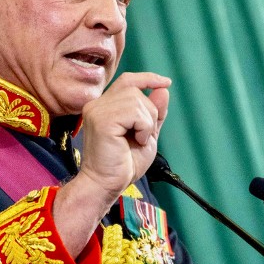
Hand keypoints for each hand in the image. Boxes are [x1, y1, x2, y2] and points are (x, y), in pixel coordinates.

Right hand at [77, 71, 170, 198]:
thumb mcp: (146, 134)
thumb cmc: (123, 164)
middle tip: (144, 135)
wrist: (107, 185)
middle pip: (135, 90)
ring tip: (139, 139)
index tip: (166, 82)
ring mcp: (97, 111)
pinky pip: (134, 112)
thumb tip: (163, 89)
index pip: (127, 81)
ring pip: (136, 99)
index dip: (147, 78)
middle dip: (150, 111)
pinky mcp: (101, 120)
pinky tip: (136, 141)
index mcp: (104, 106)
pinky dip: (143, 127)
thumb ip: (154, 113)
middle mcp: (97, 105)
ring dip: (147, 122)